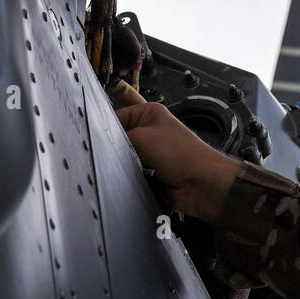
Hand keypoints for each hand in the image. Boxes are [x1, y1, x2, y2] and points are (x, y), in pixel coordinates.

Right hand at [115, 101, 243, 222]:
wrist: (200, 185)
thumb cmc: (184, 155)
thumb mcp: (143, 137)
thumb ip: (119, 138)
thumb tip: (105, 141)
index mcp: (150, 113)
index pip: (118, 115)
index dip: (107, 126)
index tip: (99, 136)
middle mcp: (150, 131)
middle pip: (120, 139)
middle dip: (118, 148)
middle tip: (122, 153)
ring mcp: (150, 153)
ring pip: (124, 159)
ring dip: (126, 165)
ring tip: (135, 166)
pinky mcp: (151, 173)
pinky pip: (131, 175)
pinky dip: (131, 177)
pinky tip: (138, 177)